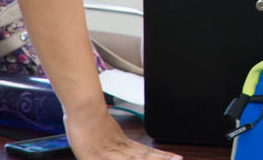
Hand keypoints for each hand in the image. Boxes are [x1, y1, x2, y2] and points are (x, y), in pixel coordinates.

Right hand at [66, 110, 180, 158]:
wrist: (84, 107)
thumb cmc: (90, 118)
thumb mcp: (105, 131)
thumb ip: (115, 141)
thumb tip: (120, 145)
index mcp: (123, 142)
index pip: (146, 152)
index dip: (160, 155)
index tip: (174, 157)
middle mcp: (120, 148)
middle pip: (144, 156)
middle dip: (161, 158)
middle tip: (178, 159)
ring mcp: (110, 152)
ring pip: (135, 159)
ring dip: (150, 159)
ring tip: (169, 159)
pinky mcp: (97, 157)